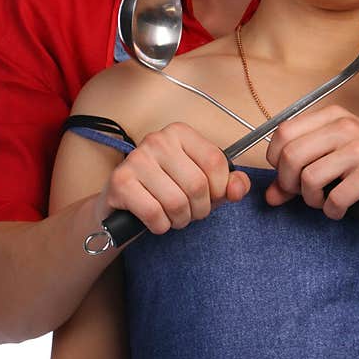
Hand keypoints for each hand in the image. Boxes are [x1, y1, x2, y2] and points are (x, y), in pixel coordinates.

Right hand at [96, 122, 249, 234]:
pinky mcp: (121, 182)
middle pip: (197, 184)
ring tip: (174, 216)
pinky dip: (160, 225)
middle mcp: (158, 140)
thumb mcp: (204, 183)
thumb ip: (230, 184)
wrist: (123, 202)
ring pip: (177, 202)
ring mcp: (137, 159)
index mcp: (181, 133)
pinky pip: (154, 213)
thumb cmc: (167, 188)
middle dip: (200, 209)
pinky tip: (155, 219)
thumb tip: (238, 188)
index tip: (212, 197)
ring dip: (180, 220)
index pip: (215, 161)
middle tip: (191, 212)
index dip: (220, 189)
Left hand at [264, 105, 358, 219]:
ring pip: (309, 178)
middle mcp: (345, 127)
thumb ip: (301, 172)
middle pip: (291, 155)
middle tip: (304, 194)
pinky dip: (333, 211)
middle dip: (289, 183)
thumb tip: (271, 195)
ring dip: (311, 200)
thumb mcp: (337, 158)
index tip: (287, 176)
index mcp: (333, 116)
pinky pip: (335, 198)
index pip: (283, 132)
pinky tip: (341, 208)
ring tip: (324, 201)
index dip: (276, 160)